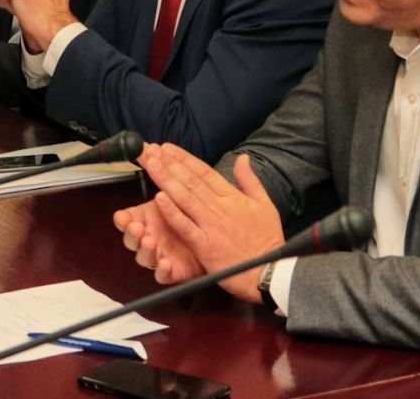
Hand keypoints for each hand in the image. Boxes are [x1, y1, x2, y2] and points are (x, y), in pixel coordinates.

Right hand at [112, 144, 205, 283]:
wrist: (213, 244)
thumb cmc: (190, 216)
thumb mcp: (179, 192)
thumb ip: (167, 173)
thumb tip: (154, 148)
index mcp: (149, 219)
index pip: (129, 220)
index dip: (124, 220)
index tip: (123, 217)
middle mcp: (151, 237)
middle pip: (133, 239)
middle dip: (132, 232)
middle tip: (134, 227)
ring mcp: (161, 254)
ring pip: (144, 256)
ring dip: (145, 249)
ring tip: (148, 242)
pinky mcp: (174, 271)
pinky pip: (164, 274)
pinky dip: (163, 269)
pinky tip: (166, 263)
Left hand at [141, 146, 284, 302]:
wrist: (270, 271)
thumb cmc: (267, 239)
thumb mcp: (265, 204)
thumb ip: (249, 179)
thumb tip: (243, 158)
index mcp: (232, 197)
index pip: (203, 171)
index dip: (183, 158)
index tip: (166, 147)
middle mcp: (220, 207)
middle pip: (189, 180)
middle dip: (167, 163)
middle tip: (149, 149)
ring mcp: (211, 225)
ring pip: (184, 197)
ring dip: (165, 179)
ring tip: (151, 163)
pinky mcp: (205, 245)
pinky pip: (185, 226)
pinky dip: (172, 212)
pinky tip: (159, 199)